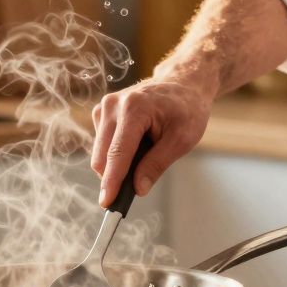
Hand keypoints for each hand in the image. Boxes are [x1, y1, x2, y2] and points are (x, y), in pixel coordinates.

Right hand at [91, 75, 214, 205]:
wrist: (183, 83)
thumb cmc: (186, 109)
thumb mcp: (182, 139)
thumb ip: (157, 164)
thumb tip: (138, 188)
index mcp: (134, 108)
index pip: (118, 153)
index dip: (111, 182)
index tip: (106, 203)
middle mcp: (113, 105)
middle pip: (102, 156)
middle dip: (115, 177)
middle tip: (136, 187)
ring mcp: (104, 107)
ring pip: (100, 153)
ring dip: (117, 164)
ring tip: (146, 153)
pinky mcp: (101, 112)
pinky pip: (102, 145)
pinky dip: (116, 154)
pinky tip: (136, 145)